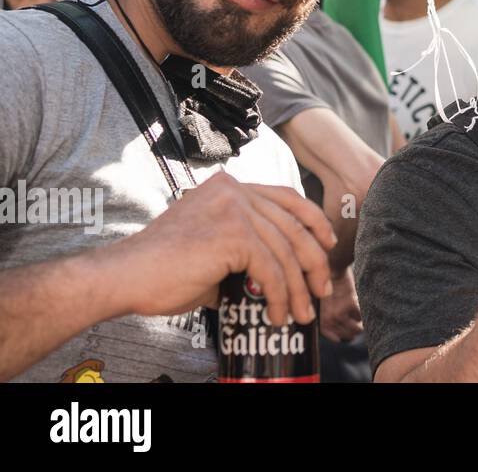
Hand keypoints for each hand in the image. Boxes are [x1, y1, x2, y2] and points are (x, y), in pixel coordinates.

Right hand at [104, 172, 335, 327]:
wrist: (125, 277)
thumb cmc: (161, 270)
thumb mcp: (211, 250)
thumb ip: (243, 251)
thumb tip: (275, 277)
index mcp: (228, 187)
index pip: (285, 197)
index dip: (312, 221)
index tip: (327, 244)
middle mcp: (234, 190)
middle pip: (292, 224)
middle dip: (313, 260)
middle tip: (322, 290)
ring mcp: (234, 209)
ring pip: (285, 251)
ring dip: (298, 288)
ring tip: (302, 314)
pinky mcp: (233, 234)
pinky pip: (271, 270)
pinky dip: (279, 297)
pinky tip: (277, 316)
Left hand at [320, 267, 362, 342]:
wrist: (331, 265)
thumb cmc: (327, 283)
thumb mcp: (323, 305)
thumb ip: (330, 318)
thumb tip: (341, 332)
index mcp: (321, 321)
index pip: (336, 339)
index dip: (345, 335)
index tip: (349, 330)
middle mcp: (329, 320)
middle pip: (349, 336)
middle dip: (355, 330)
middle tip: (357, 321)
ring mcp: (340, 312)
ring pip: (357, 329)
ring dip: (361, 324)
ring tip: (361, 315)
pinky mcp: (350, 303)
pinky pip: (362, 316)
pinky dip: (364, 312)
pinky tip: (360, 303)